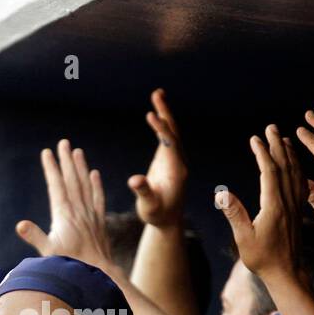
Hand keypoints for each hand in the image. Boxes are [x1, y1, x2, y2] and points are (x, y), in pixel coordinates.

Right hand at [15, 139, 113, 269]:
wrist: (98, 274)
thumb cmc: (70, 265)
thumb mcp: (49, 253)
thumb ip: (36, 237)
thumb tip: (20, 225)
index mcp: (64, 215)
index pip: (56, 186)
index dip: (51, 168)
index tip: (47, 153)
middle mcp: (78, 211)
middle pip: (72, 180)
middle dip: (66, 161)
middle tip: (62, 143)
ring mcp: (90, 215)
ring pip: (85, 185)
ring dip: (80, 167)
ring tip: (77, 151)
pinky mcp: (99, 221)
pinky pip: (98, 198)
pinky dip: (96, 185)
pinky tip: (95, 174)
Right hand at [127, 88, 186, 227]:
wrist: (166, 220)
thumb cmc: (156, 215)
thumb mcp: (149, 206)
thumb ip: (144, 192)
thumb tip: (134, 180)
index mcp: (177, 171)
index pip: (170, 145)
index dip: (162, 130)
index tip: (152, 115)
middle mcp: (179, 162)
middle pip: (173, 133)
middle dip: (165, 114)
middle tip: (158, 94)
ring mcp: (175, 159)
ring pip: (171, 132)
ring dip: (164, 114)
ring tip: (157, 94)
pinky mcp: (169, 159)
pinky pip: (166, 137)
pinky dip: (161, 124)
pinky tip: (155, 113)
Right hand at [216, 128, 294, 280]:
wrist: (287, 273)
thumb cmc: (262, 259)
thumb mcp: (244, 238)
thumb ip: (235, 214)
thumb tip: (221, 193)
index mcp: (274, 206)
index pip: (269, 172)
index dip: (263, 153)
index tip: (256, 139)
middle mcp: (287, 202)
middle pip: (284, 167)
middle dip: (277, 145)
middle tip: (271, 127)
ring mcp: (295, 206)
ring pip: (295, 173)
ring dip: (289, 153)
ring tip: (284, 138)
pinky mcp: (298, 211)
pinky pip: (300, 183)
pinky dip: (297, 168)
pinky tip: (294, 162)